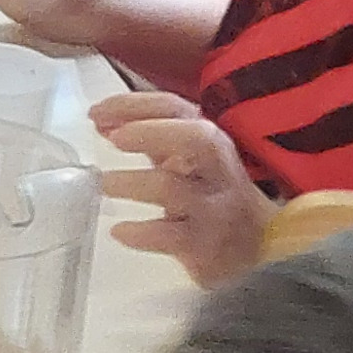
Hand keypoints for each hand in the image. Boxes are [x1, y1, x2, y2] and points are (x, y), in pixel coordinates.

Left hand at [92, 95, 271, 284]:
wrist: (257, 247)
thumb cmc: (210, 194)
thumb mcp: (187, 158)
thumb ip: (148, 138)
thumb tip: (102, 120)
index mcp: (209, 140)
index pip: (174, 108)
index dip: (133, 105)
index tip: (96, 112)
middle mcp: (216, 169)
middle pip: (192, 140)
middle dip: (149, 133)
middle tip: (112, 139)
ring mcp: (213, 208)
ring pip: (173, 189)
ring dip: (132, 183)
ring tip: (104, 184)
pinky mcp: (206, 246)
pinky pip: (170, 236)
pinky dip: (140, 233)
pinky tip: (120, 231)